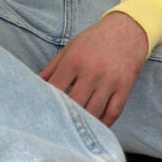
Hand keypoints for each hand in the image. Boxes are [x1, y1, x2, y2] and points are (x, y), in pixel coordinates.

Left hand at [40, 12, 148, 126]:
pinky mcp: (125, 87)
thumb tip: (32, 84)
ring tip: (74, 132)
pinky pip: (113, 112)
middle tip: (56, 128)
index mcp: (74, 60)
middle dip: (65, 117)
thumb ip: (51, 68)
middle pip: (75, 104)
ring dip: (84, 123)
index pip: (55, 88)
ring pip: (94, 112)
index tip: (42, 113)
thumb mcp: (70, 48)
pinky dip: (104, 124)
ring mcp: (110, 81)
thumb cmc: (94, 40)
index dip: (47, 103)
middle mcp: (92, 71)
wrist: (128, 29)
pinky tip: (95, 128)